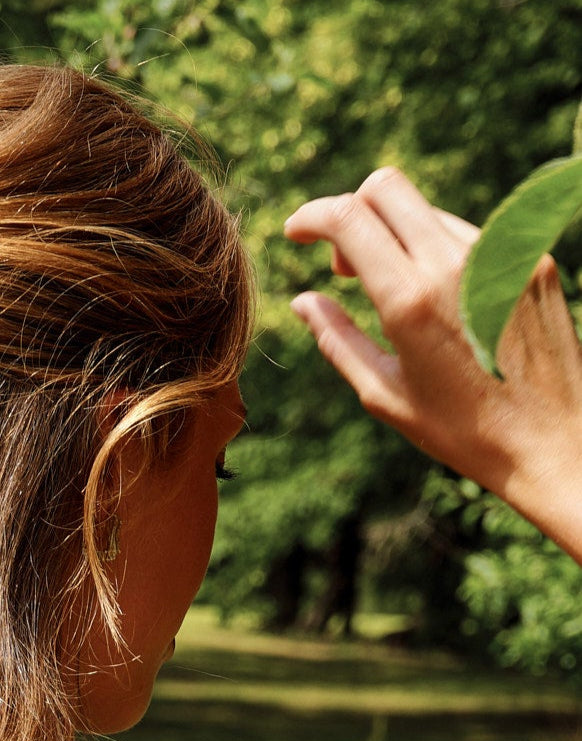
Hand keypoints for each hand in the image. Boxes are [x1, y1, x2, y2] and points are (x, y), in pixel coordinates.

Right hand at [285, 166, 581, 562]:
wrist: (555, 441)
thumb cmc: (463, 431)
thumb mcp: (384, 394)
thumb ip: (338, 340)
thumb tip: (304, 302)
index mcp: (410, 301)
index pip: (350, 217)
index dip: (313, 215)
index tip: (296, 232)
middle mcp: (457, 264)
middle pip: (387, 188)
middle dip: (351, 212)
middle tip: (342, 264)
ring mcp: (500, 255)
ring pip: (427, 211)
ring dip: (395, 237)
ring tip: (392, 294)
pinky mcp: (531, 259)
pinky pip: (469, 234)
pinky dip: (437, 253)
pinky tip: (440, 303)